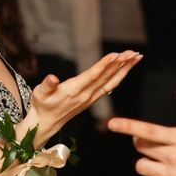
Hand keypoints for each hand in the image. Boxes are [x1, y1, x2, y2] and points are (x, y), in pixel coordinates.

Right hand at [26, 51, 141, 146]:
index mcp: (74, 91)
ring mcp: (91, 97)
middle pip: (107, 77)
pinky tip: (126, 68)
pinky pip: (110, 85)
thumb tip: (51, 78)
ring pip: (112, 81)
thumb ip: (46, 86)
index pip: (93, 76)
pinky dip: (119, 75)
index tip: (116, 55)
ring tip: (136, 57)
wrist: (46, 122)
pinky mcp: (93, 98)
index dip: (105, 65)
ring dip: (124, 68)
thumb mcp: (39, 94)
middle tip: (133, 52)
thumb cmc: (42, 105)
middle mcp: (86, 94)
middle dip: (121, 64)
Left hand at [108, 85, 175, 175]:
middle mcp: (174, 156)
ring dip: (146, 165)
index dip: (128, 126)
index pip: (148, 130)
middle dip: (141, 144)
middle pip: (141, 148)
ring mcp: (173, 175)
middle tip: (152, 146)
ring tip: (159, 165)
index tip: (112, 123)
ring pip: (142, 167)